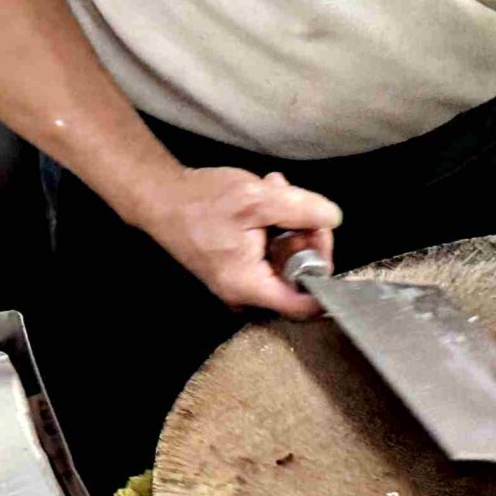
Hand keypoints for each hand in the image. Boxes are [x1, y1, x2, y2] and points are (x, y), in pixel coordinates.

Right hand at [138, 167, 339, 318]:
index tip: (325, 241)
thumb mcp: (256, 198)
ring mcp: (242, 281)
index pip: (303, 305)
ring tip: (276, 189)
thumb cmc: (201, 201)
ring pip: (287, 259)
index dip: (324, 276)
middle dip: (305, 234)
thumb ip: (299, 209)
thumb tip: (334, 218)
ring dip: (290, 222)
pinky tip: (267, 197)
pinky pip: (271, 252)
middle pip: (299, 276)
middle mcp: (246, 292)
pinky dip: (275, 224)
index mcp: (249, 286)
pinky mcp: (239, 266)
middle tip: (299, 203)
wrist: (162, 198)